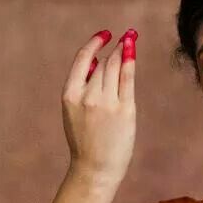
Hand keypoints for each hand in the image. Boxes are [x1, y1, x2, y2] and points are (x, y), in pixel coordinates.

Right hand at [62, 29, 136, 186]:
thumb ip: (83, 87)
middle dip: (115, 50)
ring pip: (116, 68)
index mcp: (70, 95)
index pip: (83, 59)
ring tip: (129, 43)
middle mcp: (88, 96)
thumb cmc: (86, 139)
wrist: (95, 167)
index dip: (94, 43)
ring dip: (123, 53)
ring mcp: (107, 102)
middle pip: (104, 63)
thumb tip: (98, 61)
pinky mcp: (125, 110)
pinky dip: (130, 61)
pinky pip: (128, 78)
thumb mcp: (74, 111)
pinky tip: (132, 49)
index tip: (105, 34)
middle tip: (126, 39)